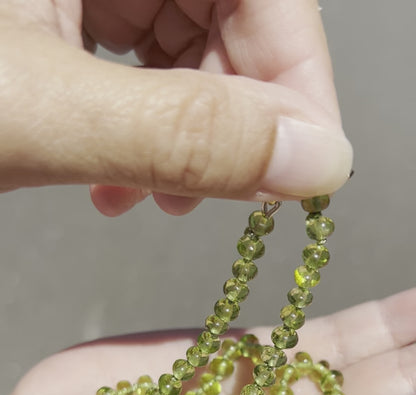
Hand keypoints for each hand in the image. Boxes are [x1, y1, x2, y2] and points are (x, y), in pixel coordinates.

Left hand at [0, 1, 351, 214]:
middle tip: (228, 189)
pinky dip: (148, 141)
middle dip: (236, 116)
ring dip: (192, 141)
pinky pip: (140, 77)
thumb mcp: (46, 117)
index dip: (295, 65)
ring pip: (187, 53)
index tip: (305, 158)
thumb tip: (312, 158)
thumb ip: (179, 132)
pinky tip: (120, 186)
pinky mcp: (62, 30)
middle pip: (228, 14)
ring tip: (158, 200)